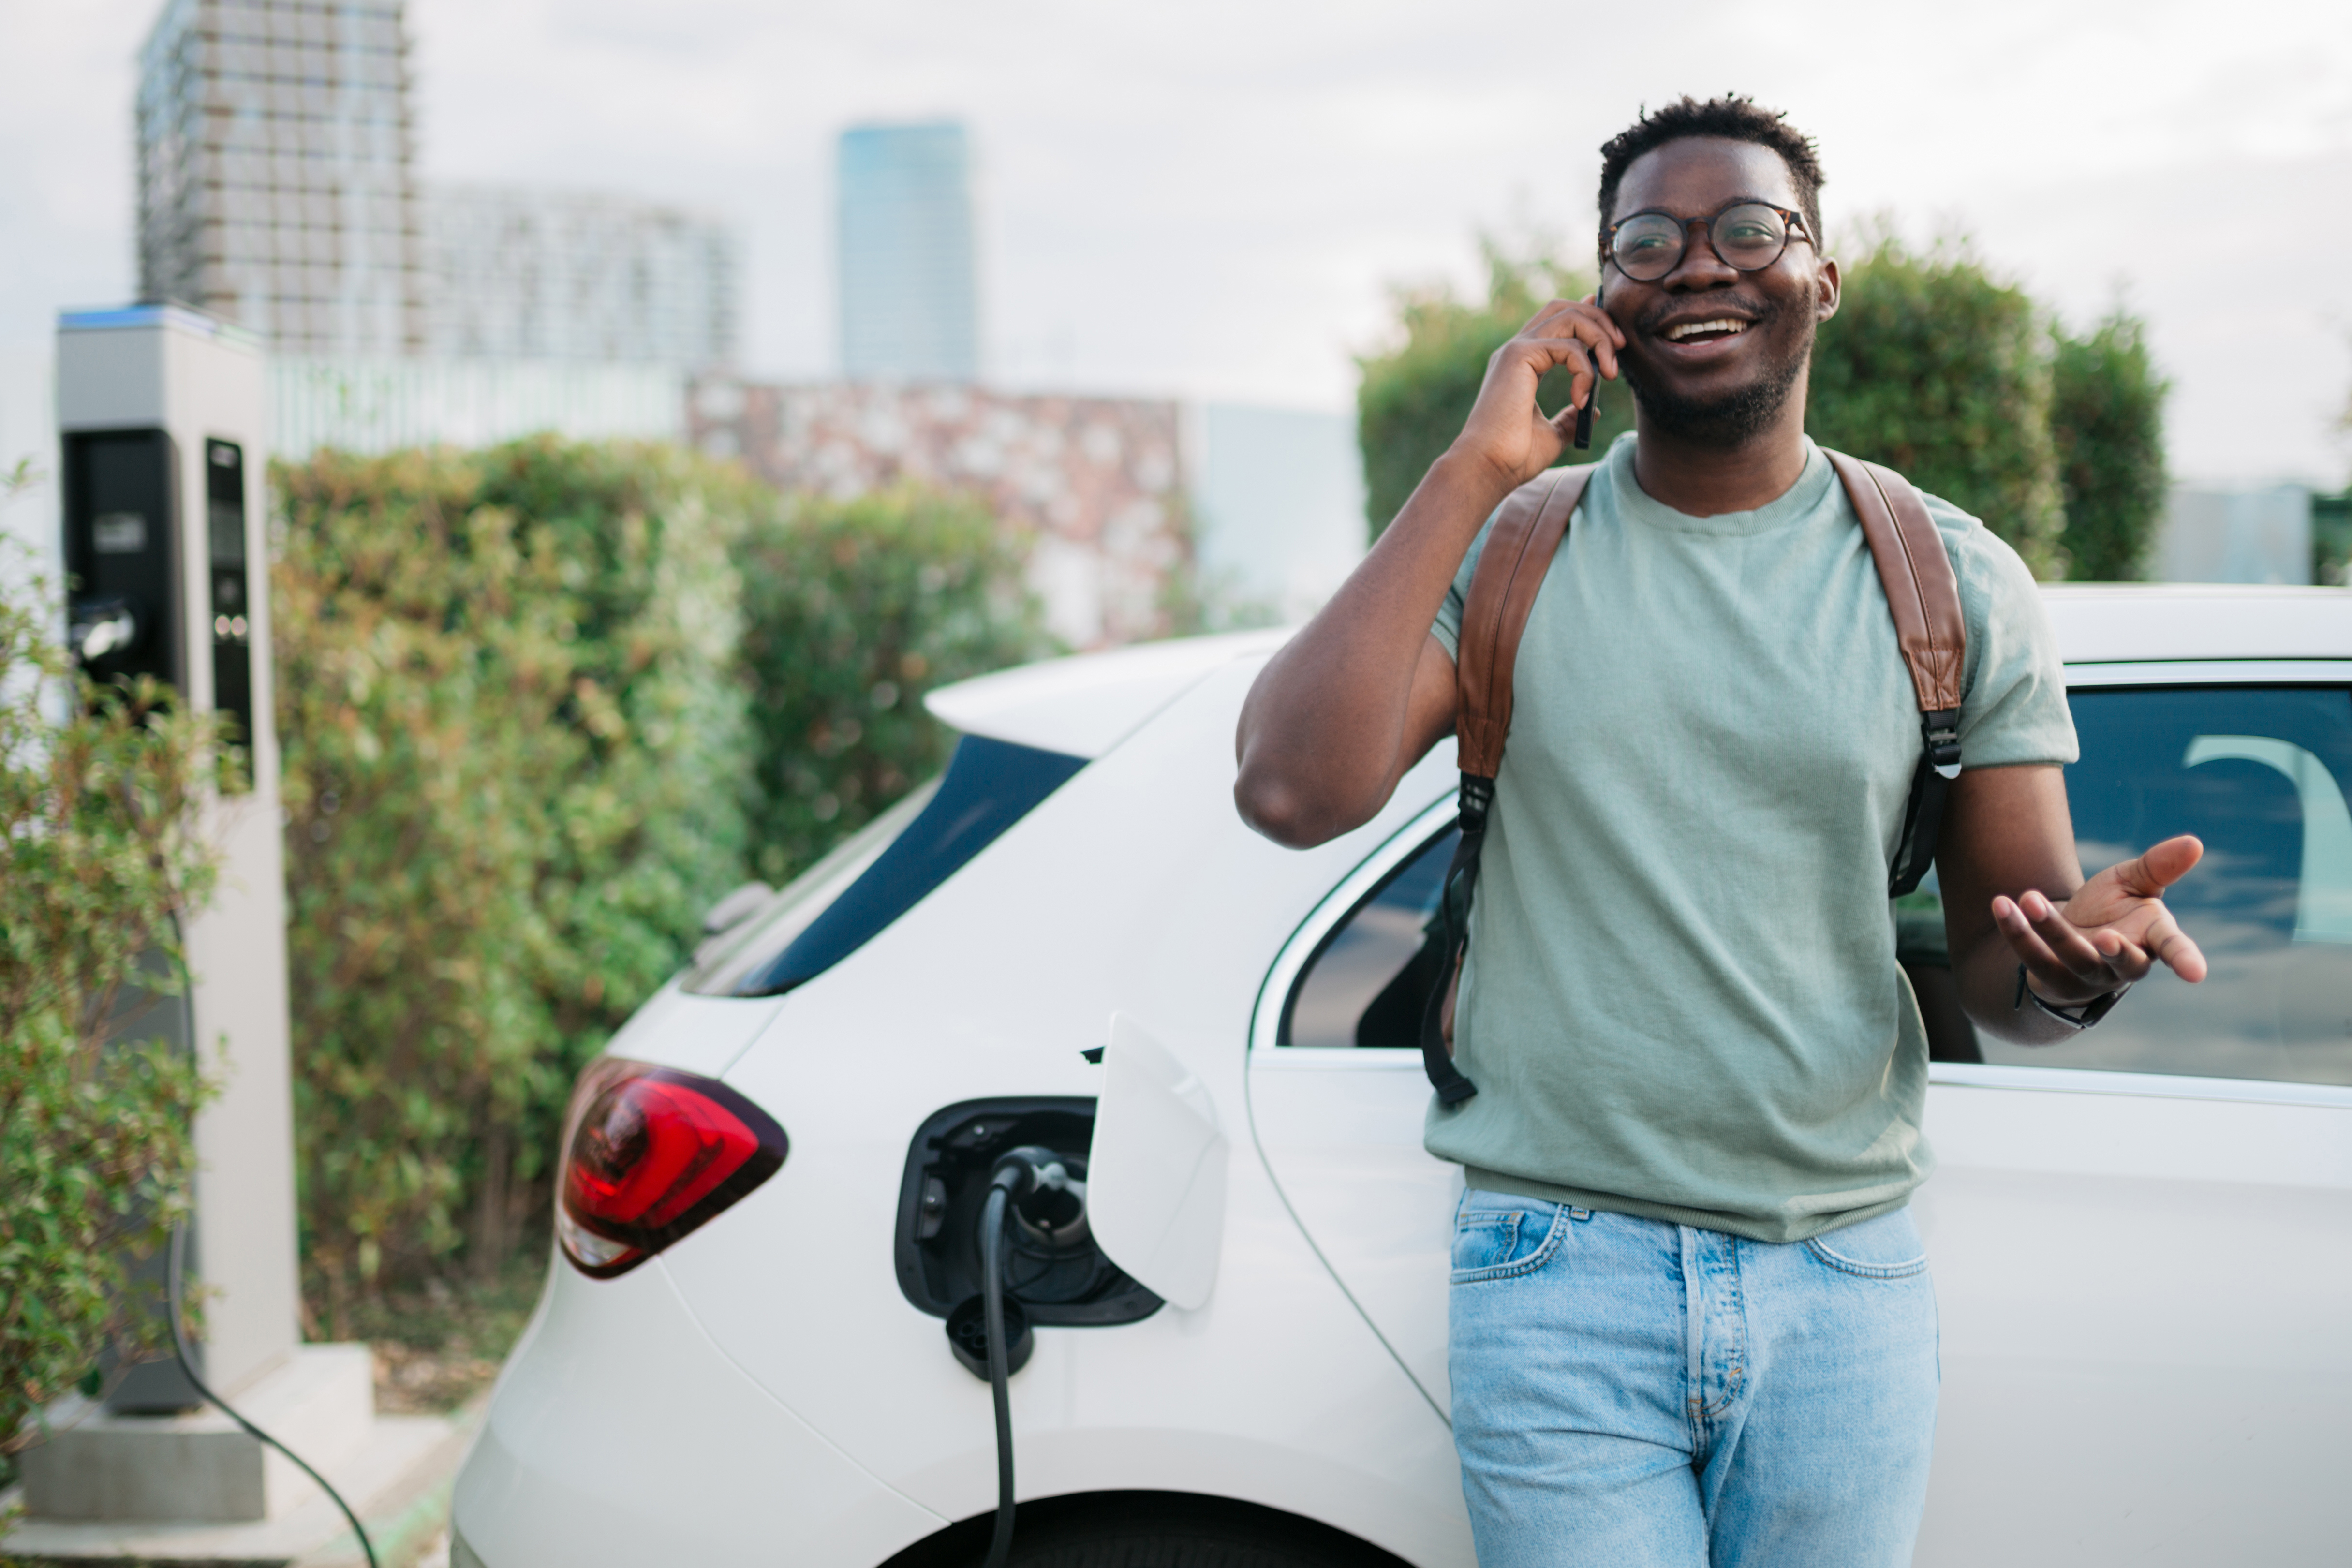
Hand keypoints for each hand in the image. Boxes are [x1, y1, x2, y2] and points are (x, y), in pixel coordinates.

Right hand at [1448, 298, 1623, 489]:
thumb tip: (1593, 411)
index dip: (1587, 316)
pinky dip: (1585, 370)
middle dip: (1599, 320)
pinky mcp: (1518, 355)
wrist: (1488, 467)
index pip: (1556, 320)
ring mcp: (1516, 349)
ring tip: (1611, 373)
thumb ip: (1569, 418)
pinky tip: (1580, 399)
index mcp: (1522, 363)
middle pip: (1564, 307)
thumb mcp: (1551, 434)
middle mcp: (1517, 349)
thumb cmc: (1514, 457)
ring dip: (1600, 339)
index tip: (1614, 334)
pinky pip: (1569, 346)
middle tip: (1621, 347)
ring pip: (1570, 317)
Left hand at [1991, 834, 2208, 1006]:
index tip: (2196, 975)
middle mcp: (2124, 965)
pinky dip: (2015, 932)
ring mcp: (2088, 977)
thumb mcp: (2133, 883)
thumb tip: (2195, 842)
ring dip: (2049, 928)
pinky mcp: (2053, 980)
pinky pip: (2032, 959)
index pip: (2174, 949)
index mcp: (2153, 940)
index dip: (2185, 960)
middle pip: (2125, 964)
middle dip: (2117, 952)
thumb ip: (2159, 866)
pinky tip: (2001, 904)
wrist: (2069, 935)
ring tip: (2029, 896)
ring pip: (2073, 957)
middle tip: (2106, 935)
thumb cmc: (2112, 909)